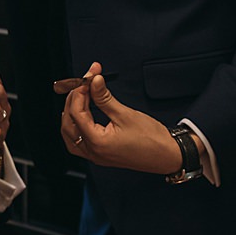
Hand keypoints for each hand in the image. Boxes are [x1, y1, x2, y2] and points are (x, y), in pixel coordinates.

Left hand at [61, 63, 183, 175]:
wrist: (167, 156)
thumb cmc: (152, 139)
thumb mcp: (125, 114)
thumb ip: (104, 98)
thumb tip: (93, 82)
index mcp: (97, 143)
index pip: (76, 113)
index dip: (80, 92)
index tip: (87, 78)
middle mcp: (93, 152)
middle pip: (68, 123)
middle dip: (73, 100)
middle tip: (83, 83)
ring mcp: (96, 156)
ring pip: (70, 134)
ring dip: (70, 114)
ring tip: (79, 96)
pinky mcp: (101, 155)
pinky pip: (78, 142)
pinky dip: (76, 126)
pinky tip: (81, 115)